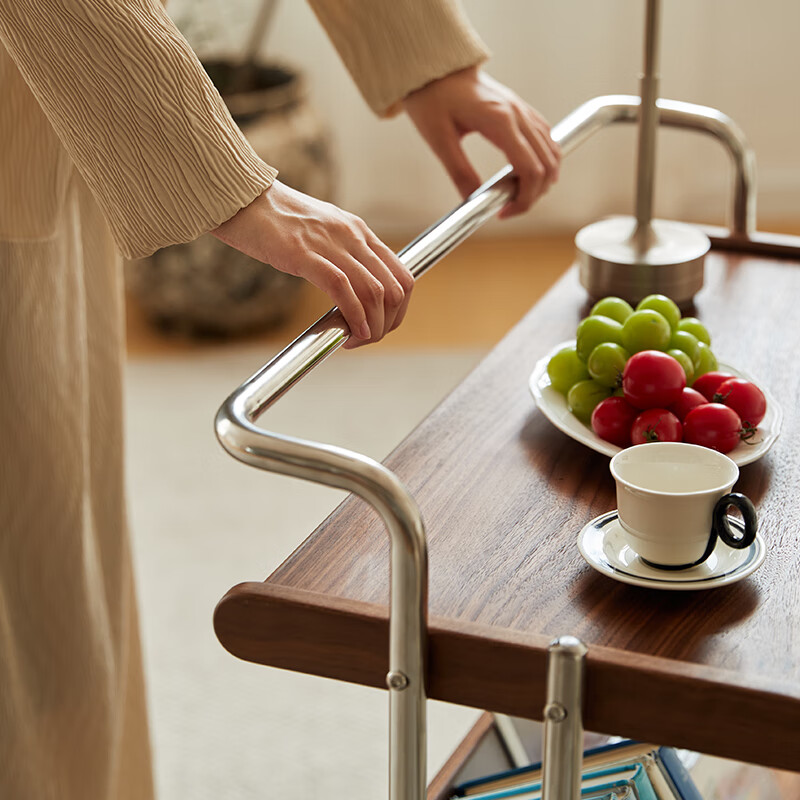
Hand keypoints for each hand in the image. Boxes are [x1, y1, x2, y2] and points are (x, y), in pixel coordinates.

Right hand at [211, 181, 413, 347]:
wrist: (241, 198)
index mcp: (358, 231)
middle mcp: (352, 236)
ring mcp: (330, 244)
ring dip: (372, 326)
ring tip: (358, 340)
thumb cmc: (274, 221)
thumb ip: (341, 257)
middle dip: (387, 322)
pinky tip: (350, 333)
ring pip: (374, 292)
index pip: (401, 276)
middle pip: (393, 289)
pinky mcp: (304, 254)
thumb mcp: (320, 234)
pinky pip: (342, 289)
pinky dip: (353, 316)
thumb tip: (350, 295)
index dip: (398, 310)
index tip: (380, 326)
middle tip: (366, 338)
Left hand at [402, 66, 560, 217]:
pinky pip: (545, 139)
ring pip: (552, 152)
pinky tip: (524, 175)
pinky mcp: (520, 110)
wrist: (436, 66)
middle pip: (547, 165)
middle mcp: (518, 114)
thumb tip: (474, 203)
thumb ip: (459, 172)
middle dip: (533, 194)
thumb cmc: (433, 97)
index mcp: (500, 121)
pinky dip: (542, 162)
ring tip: (516, 195)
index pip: (530, 169)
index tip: (503, 213)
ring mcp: (522, 110)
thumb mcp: (438, 140)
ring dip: (542, 180)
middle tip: (509, 209)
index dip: (523, 199)